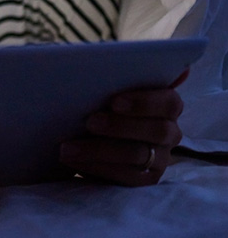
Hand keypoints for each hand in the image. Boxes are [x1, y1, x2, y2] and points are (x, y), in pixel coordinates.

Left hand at [59, 71, 186, 185]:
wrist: (82, 133)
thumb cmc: (97, 100)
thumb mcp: (100, 85)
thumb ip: (109, 71)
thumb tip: (107, 58)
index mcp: (165, 103)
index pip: (168, 102)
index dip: (143, 101)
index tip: (113, 101)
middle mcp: (169, 131)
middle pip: (157, 130)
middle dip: (120, 126)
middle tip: (89, 122)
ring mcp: (160, 158)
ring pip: (137, 156)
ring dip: (99, 150)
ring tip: (67, 148)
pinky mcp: (144, 179)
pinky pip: (125, 178)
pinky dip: (97, 168)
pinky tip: (74, 161)